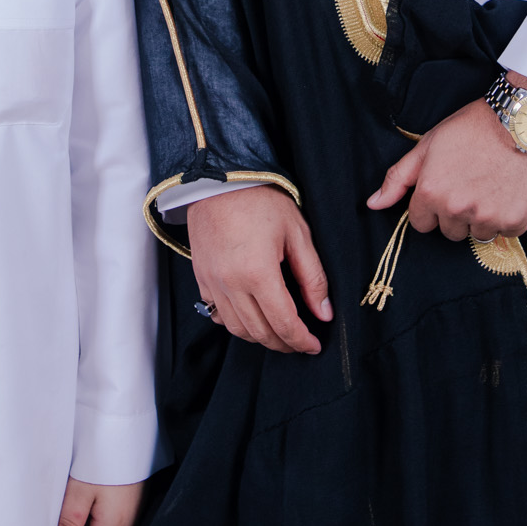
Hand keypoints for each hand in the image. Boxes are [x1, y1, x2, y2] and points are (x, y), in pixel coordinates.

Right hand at [187, 185, 330, 356]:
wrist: (218, 179)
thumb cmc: (260, 199)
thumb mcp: (297, 233)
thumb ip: (313, 276)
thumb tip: (324, 312)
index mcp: (258, 273)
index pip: (284, 323)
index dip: (301, 341)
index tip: (314, 346)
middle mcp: (231, 284)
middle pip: (260, 332)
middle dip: (283, 344)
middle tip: (300, 343)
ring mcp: (212, 283)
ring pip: (237, 329)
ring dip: (260, 338)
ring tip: (279, 334)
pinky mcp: (202, 278)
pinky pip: (218, 314)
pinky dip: (238, 324)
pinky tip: (252, 318)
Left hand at [367, 82, 526, 241]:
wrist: (524, 118)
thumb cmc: (474, 126)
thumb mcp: (429, 144)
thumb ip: (399, 178)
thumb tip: (373, 204)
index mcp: (431, 193)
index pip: (421, 223)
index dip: (432, 206)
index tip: (447, 189)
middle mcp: (457, 209)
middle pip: (450, 232)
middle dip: (457, 214)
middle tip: (472, 184)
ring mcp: (488, 217)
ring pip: (478, 234)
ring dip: (483, 217)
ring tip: (492, 186)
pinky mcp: (516, 220)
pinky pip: (507, 231)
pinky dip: (509, 216)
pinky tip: (511, 191)